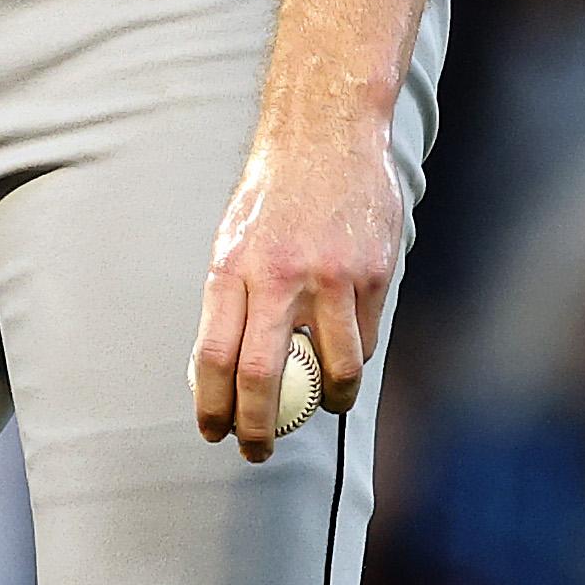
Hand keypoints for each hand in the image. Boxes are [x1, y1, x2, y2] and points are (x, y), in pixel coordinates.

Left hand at [193, 115, 400, 458]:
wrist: (326, 132)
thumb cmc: (275, 193)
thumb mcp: (236, 237)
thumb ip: (233, 298)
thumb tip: (221, 370)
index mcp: (233, 266)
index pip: (214, 354)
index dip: (211, 405)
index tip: (213, 433)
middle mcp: (278, 274)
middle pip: (263, 375)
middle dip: (258, 427)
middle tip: (257, 452)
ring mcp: (330, 275)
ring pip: (333, 369)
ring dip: (327, 403)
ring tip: (322, 409)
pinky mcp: (372, 273)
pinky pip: (365, 338)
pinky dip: (355, 358)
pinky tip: (348, 358)